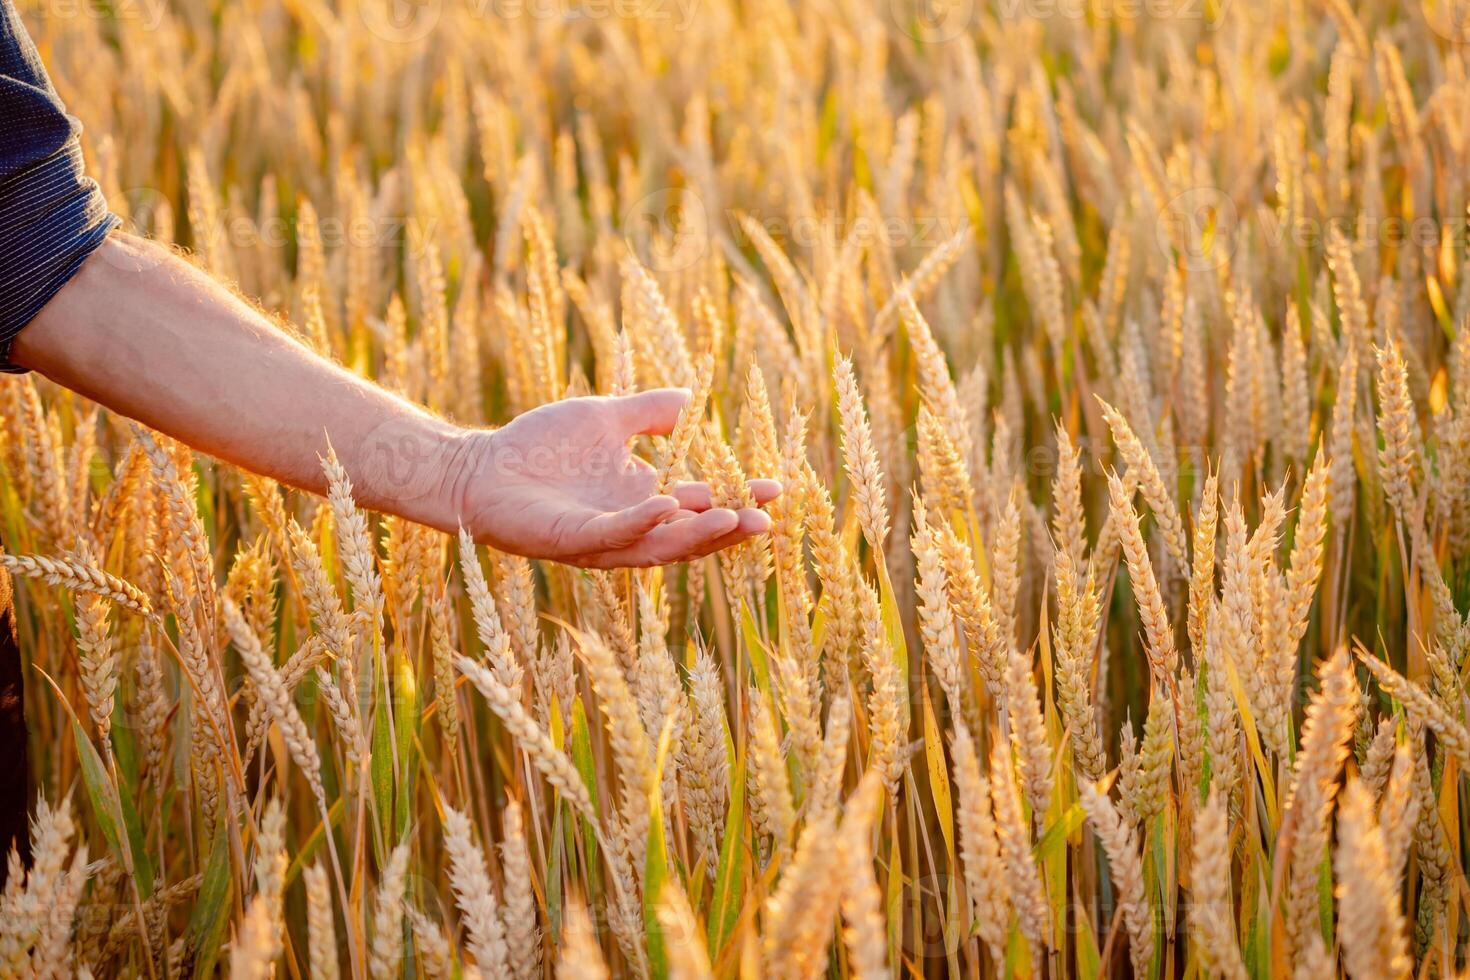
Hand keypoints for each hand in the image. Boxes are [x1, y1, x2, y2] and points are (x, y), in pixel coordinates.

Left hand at [446, 389, 779, 567]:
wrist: (478, 469)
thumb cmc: (536, 446)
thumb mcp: (604, 419)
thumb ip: (648, 412)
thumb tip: (692, 397)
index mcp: (642, 498)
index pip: (701, 504)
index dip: (737, 497)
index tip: (775, 487)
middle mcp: (630, 525)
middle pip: (691, 534)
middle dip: (729, 528)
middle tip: (766, 520)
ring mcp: (603, 538)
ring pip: (660, 544)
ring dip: (697, 535)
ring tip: (733, 519)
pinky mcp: (572, 539)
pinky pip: (613, 534)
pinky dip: (640, 521)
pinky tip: (666, 505)